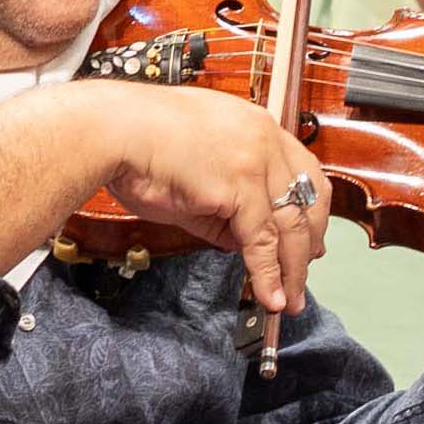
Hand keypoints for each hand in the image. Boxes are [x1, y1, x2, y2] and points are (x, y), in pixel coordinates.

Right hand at [79, 82, 330, 314]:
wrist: (112, 131)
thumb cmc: (139, 143)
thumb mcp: (197, 173)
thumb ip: (225, 207)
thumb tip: (245, 243)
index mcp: (255, 124)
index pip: (303, 169)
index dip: (311, 209)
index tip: (309, 238)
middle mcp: (264, 137)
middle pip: (310, 197)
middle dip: (310, 242)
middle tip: (303, 274)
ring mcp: (255, 160)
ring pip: (290, 224)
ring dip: (293, 269)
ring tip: (289, 299)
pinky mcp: (239, 186)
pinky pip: (262, 240)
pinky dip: (267, 274)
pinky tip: (269, 295)